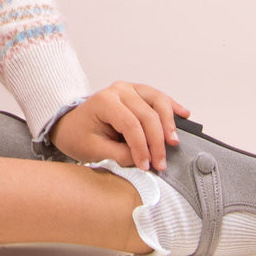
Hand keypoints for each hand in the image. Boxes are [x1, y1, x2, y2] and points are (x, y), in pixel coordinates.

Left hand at [48, 81, 190, 171]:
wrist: (71, 125)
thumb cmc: (79, 135)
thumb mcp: (94, 150)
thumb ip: (119, 154)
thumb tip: (145, 160)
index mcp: (104, 101)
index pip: (130, 125)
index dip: (142, 147)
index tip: (146, 166)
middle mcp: (119, 91)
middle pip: (147, 115)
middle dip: (156, 142)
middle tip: (160, 164)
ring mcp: (130, 89)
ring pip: (158, 102)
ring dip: (168, 123)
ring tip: (173, 142)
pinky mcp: (138, 93)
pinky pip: (159, 97)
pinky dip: (172, 106)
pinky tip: (184, 114)